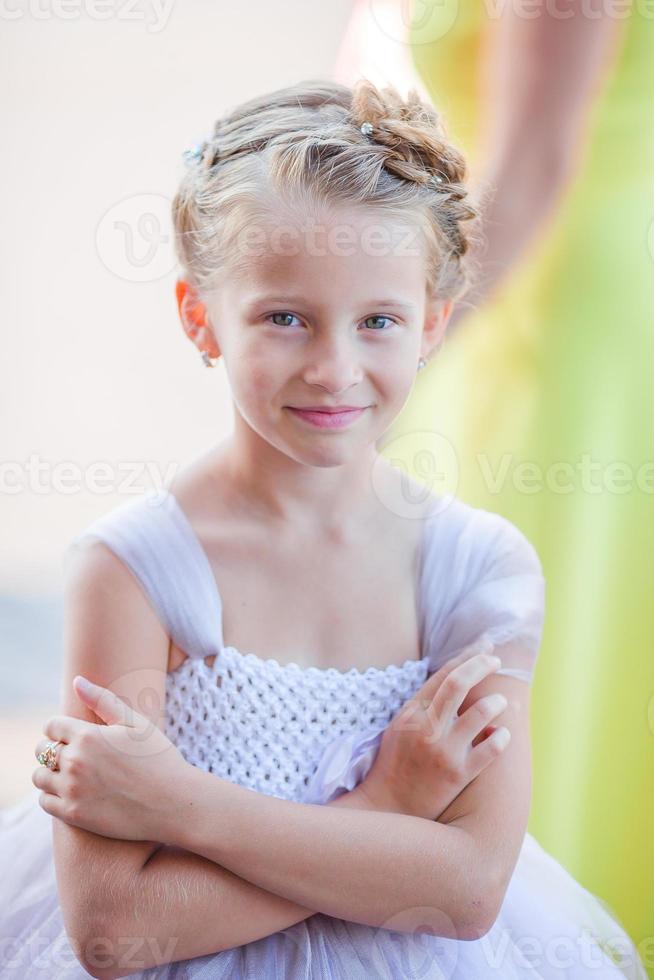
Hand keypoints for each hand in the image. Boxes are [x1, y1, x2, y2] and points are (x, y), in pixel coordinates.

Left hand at [32, 676, 189, 842]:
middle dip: (55, 749)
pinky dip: (53, 795)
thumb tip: (76, 681)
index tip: (75, 735)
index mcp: (88, 736)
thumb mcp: (135, 723)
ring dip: (51, 773)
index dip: (61, 728)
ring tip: (73, 774)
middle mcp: (75, 762)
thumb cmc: (158, 758)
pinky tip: (74, 792)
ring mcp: (72, 790)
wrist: (173, 803)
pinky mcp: (73, 814)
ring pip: (39, 777)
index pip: (51, 726)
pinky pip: (44, 801)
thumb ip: (103, 700)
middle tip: (77, 755)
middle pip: (42, 750)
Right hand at [358, 639, 509, 820]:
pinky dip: (501, 737)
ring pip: (481, 713)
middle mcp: (427, 728)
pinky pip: (491, 749)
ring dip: (495, 702)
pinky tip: (502, 734)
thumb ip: (423, 705)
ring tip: (500, 703)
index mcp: (411, 713)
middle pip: (459, 683)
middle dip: (481, 665)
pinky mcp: (459, 774)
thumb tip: (452, 679)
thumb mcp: (400, 727)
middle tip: (495, 660)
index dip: (466, 656)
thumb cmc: (395, 764)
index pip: (442, 674)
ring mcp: (443, 751)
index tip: (484, 646)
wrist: (389, 807)